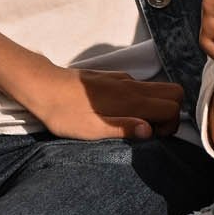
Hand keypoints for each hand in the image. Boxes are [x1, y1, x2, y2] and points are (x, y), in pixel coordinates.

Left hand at [15, 60, 183, 140]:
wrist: (40, 86)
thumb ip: (122, 128)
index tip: (151, 136)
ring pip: (157, 88)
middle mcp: (131, 85)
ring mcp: (122, 79)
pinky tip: (119, 113)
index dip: (169, 124)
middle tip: (148, 131)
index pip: (172, 105)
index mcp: (130, 99)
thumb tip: (150, 131)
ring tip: (132, 124)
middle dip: (170, 113)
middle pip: (173, 92)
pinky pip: (141, 86)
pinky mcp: (112, 77)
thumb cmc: (63, 112)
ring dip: (156, 107)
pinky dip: (142, 100)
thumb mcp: (91, 129)